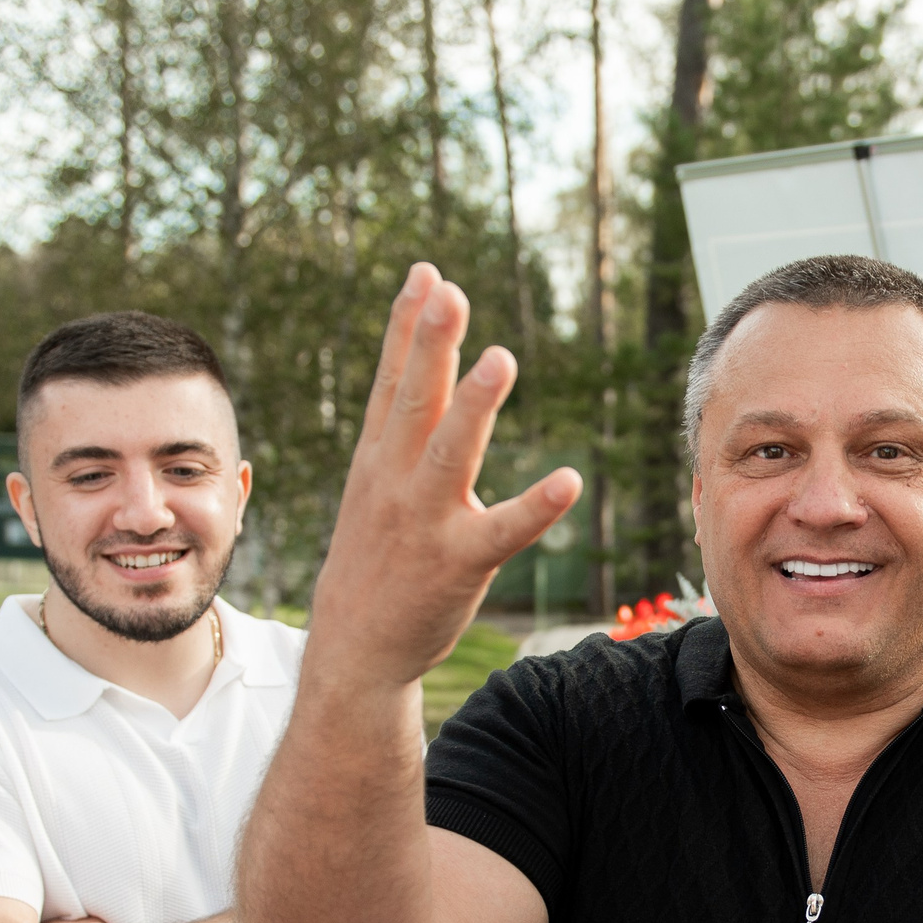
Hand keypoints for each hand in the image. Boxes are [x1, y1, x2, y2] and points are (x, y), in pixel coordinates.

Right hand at [307, 263, 580, 686]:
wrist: (354, 649)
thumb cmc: (374, 562)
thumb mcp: (375, 489)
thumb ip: (400, 436)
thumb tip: (419, 378)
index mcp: (376, 459)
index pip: (391, 382)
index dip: (406, 327)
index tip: (426, 272)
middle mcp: (394, 481)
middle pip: (414, 401)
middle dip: (430, 343)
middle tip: (448, 291)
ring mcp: (424, 522)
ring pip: (450, 454)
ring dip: (475, 406)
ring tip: (500, 357)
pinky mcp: (458, 563)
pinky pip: (502, 531)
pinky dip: (535, 507)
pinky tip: (569, 481)